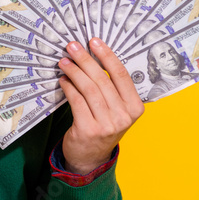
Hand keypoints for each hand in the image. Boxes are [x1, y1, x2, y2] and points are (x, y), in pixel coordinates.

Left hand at [57, 37, 144, 174]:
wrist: (91, 157)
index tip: (94, 42)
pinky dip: (69, 88)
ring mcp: (107, 124)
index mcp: (135, 107)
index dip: (107, 56)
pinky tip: (63, 80)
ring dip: (74, 72)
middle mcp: (124, 116)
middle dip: (85, 60)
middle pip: (103, 80)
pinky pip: (77, 101)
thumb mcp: (116, 109)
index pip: (122, 75)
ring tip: (64, 62)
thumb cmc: (103, 126)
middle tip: (72, 47)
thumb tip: (93, 56)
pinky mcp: (88, 130)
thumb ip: (111, 88)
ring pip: (89, 89)